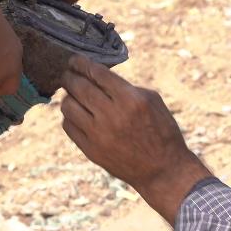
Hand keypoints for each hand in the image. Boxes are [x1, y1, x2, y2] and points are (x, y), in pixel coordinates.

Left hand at [61, 57, 212, 223]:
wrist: (162, 170)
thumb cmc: (161, 131)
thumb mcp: (152, 100)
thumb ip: (125, 86)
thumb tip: (97, 76)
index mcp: (130, 99)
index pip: (96, 73)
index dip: (81, 63)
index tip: (75, 60)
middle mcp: (112, 115)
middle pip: (78, 87)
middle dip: (69, 76)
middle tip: (67, 74)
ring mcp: (99, 135)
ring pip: (68, 106)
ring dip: (68, 97)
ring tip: (73, 95)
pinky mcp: (91, 150)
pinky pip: (68, 126)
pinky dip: (69, 116)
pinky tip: (76, 114)